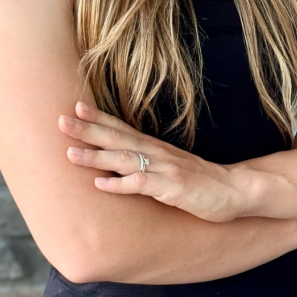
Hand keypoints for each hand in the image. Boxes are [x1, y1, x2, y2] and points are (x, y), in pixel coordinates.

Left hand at [61, 102, 247, 222]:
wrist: (235, 190)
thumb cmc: (199, 181)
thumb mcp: (170, 167)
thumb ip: (147, 163)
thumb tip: (117, 164)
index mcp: (155, 148)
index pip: (122, 128)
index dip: (99, 118)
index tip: (76, 106)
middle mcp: (157, 153)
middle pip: (117, 138)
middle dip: (88, 129)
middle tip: (61, 120)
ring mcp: (164, 170)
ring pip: (124, 159)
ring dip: (96, 156)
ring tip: (70, 152)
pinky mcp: (172, 188)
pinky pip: (142, 185)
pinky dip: (120, 184)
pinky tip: (100, 185)